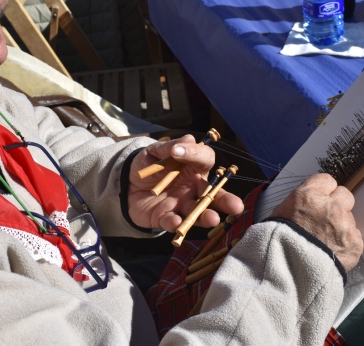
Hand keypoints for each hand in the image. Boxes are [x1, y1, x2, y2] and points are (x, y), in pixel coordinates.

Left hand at [128, 135, 243, 231]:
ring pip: (198, 213)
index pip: (205, 160)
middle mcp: (193, 188)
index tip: (177, 152)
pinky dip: (175, 223)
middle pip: (213, 194)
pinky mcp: (166, 218)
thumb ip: (170, 146)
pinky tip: (176, 222)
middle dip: (226, 201)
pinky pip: (173, 222)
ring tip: (213, 218)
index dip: (195, 154)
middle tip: (236, 206)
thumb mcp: (155, 152)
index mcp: (193, 168)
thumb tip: (189, 140)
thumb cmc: (147, 165)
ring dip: (205, 216)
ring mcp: (181, 205)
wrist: (127, 184)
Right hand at [270, 173, 362, 270]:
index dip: (323, 191)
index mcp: (309, 195)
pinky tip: (332, 251)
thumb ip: (301, 202)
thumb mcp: (281, 211)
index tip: (319, 200)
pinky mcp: (355, 244)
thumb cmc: (278, 239)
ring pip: (350, 218)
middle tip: (326, 217)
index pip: (327, 180)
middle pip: (345, 195)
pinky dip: (346, 244)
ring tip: (326, 240)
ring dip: (341, 226)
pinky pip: (355, 237)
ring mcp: (345, 225)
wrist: (287, 270)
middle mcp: (330, 206)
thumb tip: (310, 201)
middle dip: (338, 204)